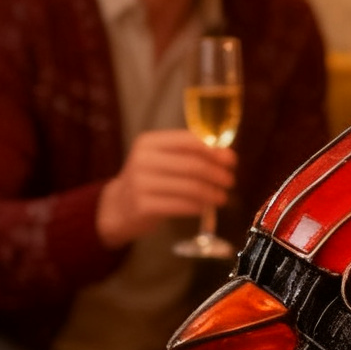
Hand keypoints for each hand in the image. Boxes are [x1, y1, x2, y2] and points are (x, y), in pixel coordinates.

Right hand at [96, 129, 236, 247]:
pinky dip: (198, 207)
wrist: (119, 206)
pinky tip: (205, 207)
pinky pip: (181, 205)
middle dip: (216, 174)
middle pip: (192, 165)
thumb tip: (226, 155)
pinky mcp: (143, 205)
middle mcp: (143, 159)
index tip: (231, 160)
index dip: (213, 150)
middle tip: (230, 181)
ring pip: (190, 187)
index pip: (188, 141)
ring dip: (211, 193)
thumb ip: (188, 154)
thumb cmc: (149, 181)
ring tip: (222, 197)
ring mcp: (141, 183)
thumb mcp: (161, 160)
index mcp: (149, 142)